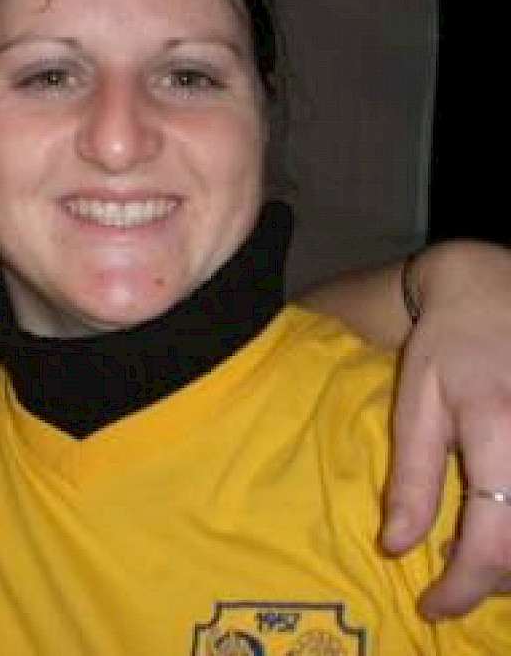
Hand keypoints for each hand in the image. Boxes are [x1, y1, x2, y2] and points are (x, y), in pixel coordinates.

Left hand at [382, 240, 510, 617]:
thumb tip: (396, 546)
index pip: (492, 544)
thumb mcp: (414, 403)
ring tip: (470, 546)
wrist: (497, 291)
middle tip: (448, 574)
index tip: (430, 605)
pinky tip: (498, 515)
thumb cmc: (446, 344)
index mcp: (498, 434)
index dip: (462, 589)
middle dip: (489, 579)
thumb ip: (411, 477)